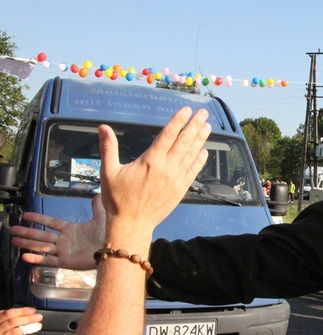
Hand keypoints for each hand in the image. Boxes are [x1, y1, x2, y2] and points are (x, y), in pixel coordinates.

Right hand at [0, 307, 42, 334]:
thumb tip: (24, 311)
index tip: (33, 310)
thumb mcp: (1, 320)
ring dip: (28, 328)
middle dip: (27, 319)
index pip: (9, 314)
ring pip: (14, 332)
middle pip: (13, 322)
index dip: (22, 311)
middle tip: (39, 317)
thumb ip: (8, 316)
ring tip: (38, 326)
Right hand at [11, 194, 105, 269]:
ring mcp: (64, 251)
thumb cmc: (107, 235)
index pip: (51, 222)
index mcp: (71, 229)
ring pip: (41, 247)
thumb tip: (96, 194)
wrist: (113, 250)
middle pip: (42, 235)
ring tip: (14, 241)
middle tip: (12, 229)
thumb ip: (96, 207)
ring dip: (28, 244)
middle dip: (27, 232)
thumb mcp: (101, 218)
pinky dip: (37, 259)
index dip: (39, 218)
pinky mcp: (65, 261)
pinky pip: (48, 260)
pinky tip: (24, 256)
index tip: (26, 215)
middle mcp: (64, 240)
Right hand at [98, 106, 209, 235]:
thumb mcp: (108, 172)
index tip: (186, 110)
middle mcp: (166, 168)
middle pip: (184, 141)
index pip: (168, 135)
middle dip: (194, 125)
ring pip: (191, 154)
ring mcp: (176, 179)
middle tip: (203, 113)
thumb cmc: (117, 199)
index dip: (178, 121)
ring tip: (207, 126)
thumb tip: (103, 127)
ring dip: (200, 139)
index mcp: (150, 161)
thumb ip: (108, 148)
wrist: (132, 224)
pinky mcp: (180, 189)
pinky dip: (199, 160)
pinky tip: (204, 150)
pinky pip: (193, 171)